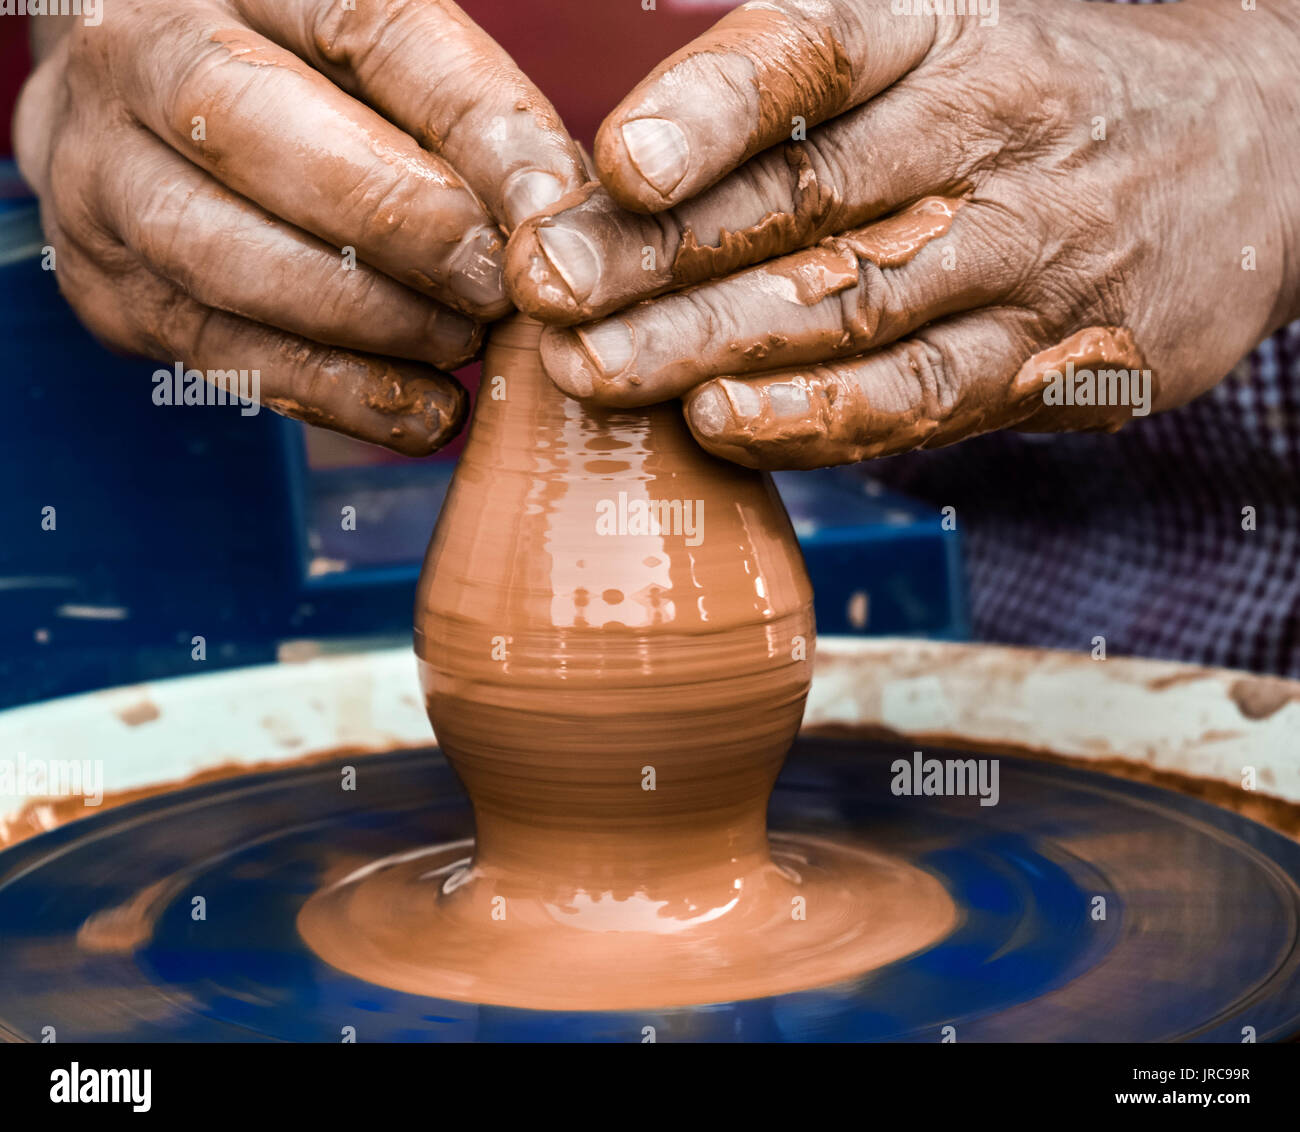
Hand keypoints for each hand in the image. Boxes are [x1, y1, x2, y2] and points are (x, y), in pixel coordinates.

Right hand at [15, 0, 585, 454]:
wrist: (140, 117)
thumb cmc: (301, 83)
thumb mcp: (374, 55)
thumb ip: (458, 113)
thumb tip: (557, 214)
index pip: (369, 27)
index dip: (474, 127)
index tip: (553, 209)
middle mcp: (134, 53)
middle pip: (254, 129)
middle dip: (400, 224)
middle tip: (496, 290)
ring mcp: (98, 176)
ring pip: (224, 260)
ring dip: (369, 322)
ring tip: (464, 346)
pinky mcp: (109, 288)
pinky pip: (223, 356)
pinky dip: (339, 396)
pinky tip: (426, 412)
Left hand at [507, 0, 1299, 468]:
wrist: (1255, 148)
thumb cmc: (1036, 102)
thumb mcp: (940, 46)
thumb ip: (796, 109)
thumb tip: (612, 196)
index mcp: (946, 33)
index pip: (815, 56)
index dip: (711, 109)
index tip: (617, 168)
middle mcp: (994, 134)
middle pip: (808, 201)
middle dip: (663, 256)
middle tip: (549, 295)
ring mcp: (1034, 254)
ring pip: (854, 310)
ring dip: (715, 350)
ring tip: (602, 377)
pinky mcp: (1063, 358)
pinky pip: (922, 398)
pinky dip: (816, 419)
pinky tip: (724, 427)